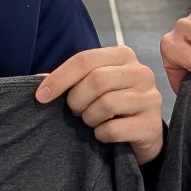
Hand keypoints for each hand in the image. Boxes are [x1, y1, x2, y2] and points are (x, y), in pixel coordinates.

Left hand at [36, 45, 164, 163]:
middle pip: (96, 80)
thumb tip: (38, 80)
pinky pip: (113, 129)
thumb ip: (70, 80)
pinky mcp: (151, 124)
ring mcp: (150, 98)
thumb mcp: (93, 87)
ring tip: (92, 121)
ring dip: (89, 118)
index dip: (59, 78)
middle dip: (76, 101)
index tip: (41, 96)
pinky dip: (101, 134)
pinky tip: (104, 133)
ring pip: (105, 104)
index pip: (84, 59)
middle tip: (76, 112)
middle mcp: (141, 72)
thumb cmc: (113, 107)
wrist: (143, 134)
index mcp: (123, 56)